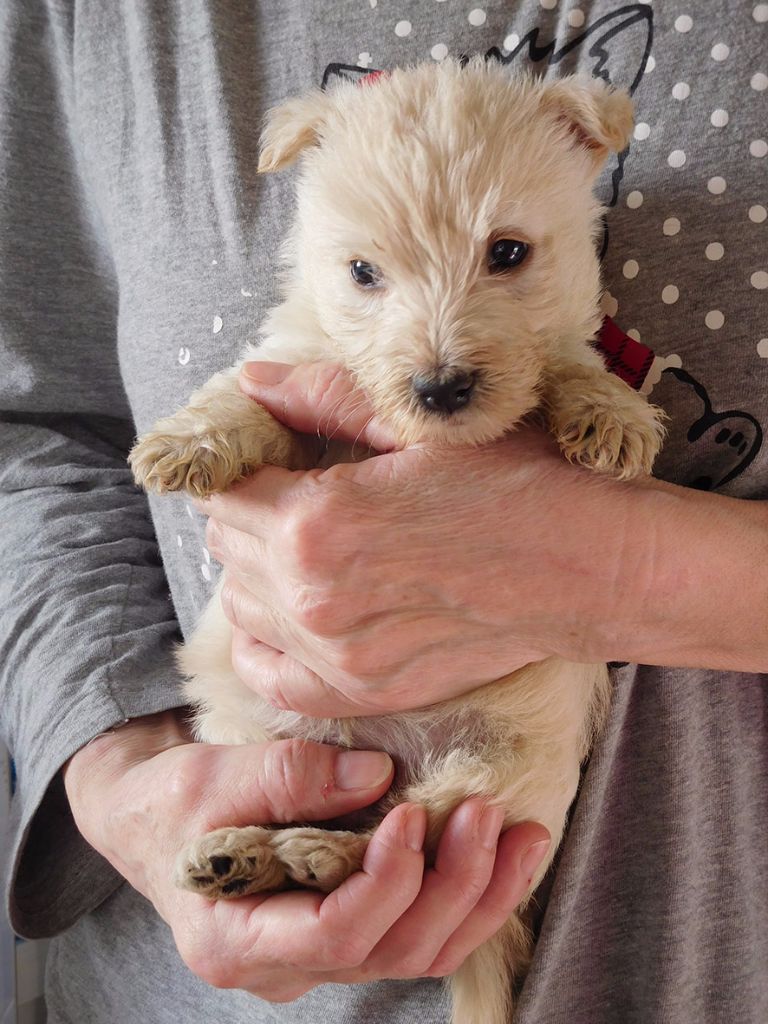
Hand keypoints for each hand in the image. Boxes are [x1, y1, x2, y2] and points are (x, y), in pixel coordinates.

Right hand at [64, 711, 549, 998]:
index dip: (384, 883)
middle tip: (484, 814)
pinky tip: (506, 852)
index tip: (410, 815)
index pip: (332, 935)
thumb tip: (380, 776)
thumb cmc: (168, 800)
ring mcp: (320, 953)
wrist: (154, 818)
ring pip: (418, 952)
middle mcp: (285, 964)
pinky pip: (419, 931)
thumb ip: (286, 777)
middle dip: (451, 887)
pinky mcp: (348, 926)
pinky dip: (470, 896)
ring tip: (522, 835)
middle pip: (390, 952)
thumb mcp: (206, 777)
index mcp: (236, 939)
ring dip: (479, 898)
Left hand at [200, 361, 654, 716]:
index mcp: (319, 522)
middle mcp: (314, 598)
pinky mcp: (365, 690)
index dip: (247, 465)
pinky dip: (266, 643)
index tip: (279, 456)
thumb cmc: (520, 483)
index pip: (225, 492)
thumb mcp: (420, 426)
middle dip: (251, 511)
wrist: (591, 567)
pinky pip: (272, 676)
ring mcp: (337, 656)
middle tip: (299, 490)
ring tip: (309, 544)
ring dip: (258, 571)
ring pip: (241, 607)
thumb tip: (252, 381)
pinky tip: (290, 614)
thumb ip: (322, 400)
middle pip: (228, 547)